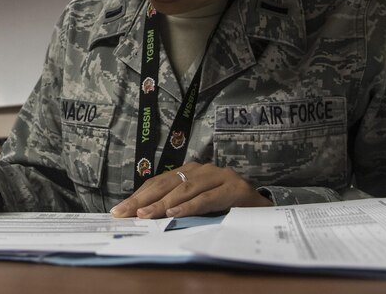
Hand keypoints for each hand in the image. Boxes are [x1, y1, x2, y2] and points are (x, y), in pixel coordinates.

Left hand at [110, 162, 271, 218]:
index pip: (159, 182)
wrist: (266, 211)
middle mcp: (204, 170)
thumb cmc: (228, 209)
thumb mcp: (198, 206)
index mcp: (192, 171)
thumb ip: (177, 206)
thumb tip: (143, 216)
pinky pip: (206, 198)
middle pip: (167, 184)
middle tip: (125, 213)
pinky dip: (189, 206)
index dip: (138, 195)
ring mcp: (220, 176)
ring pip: (185, 189)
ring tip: (145, 215)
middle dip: (143, 200)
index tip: (119, 210)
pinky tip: (174, 214)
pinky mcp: (234, 188)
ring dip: (163, 204)